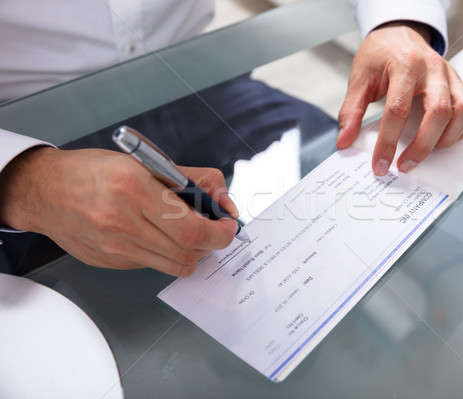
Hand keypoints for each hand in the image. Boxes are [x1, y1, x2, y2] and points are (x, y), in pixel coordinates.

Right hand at [0, 147, 237, 276]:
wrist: (44, 191)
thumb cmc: (93, 171)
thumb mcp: (145, 161)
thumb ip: (191, 178)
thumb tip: (223, 198)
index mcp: (134, 190)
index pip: (192, 228)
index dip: (219, 231)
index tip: (227, 224)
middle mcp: (122, 223)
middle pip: (188, 252)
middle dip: (212, 243)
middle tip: (215, 228)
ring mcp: (115, 249)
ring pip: (175, 265)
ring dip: (193, 251)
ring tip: (190, 232)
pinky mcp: (111, 263)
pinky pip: (154, 266)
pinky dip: (168, 254)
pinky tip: (161, 236)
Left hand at [337, 22, 462, 175]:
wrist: (399, 34)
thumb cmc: (380, 57)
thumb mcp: (359, 79)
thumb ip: (351, 111)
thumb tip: (344, 141)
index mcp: (405, 65)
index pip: (398, 109)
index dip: (388, 142)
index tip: (380, 164)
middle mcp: (433, 68)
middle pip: (438, 112)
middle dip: (422, 146)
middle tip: (404, 165)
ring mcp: (452, 75)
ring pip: (462, 111)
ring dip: (445, 139)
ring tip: (424, 151)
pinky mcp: (462, 83)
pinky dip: (461, 130)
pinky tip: (441, 138)